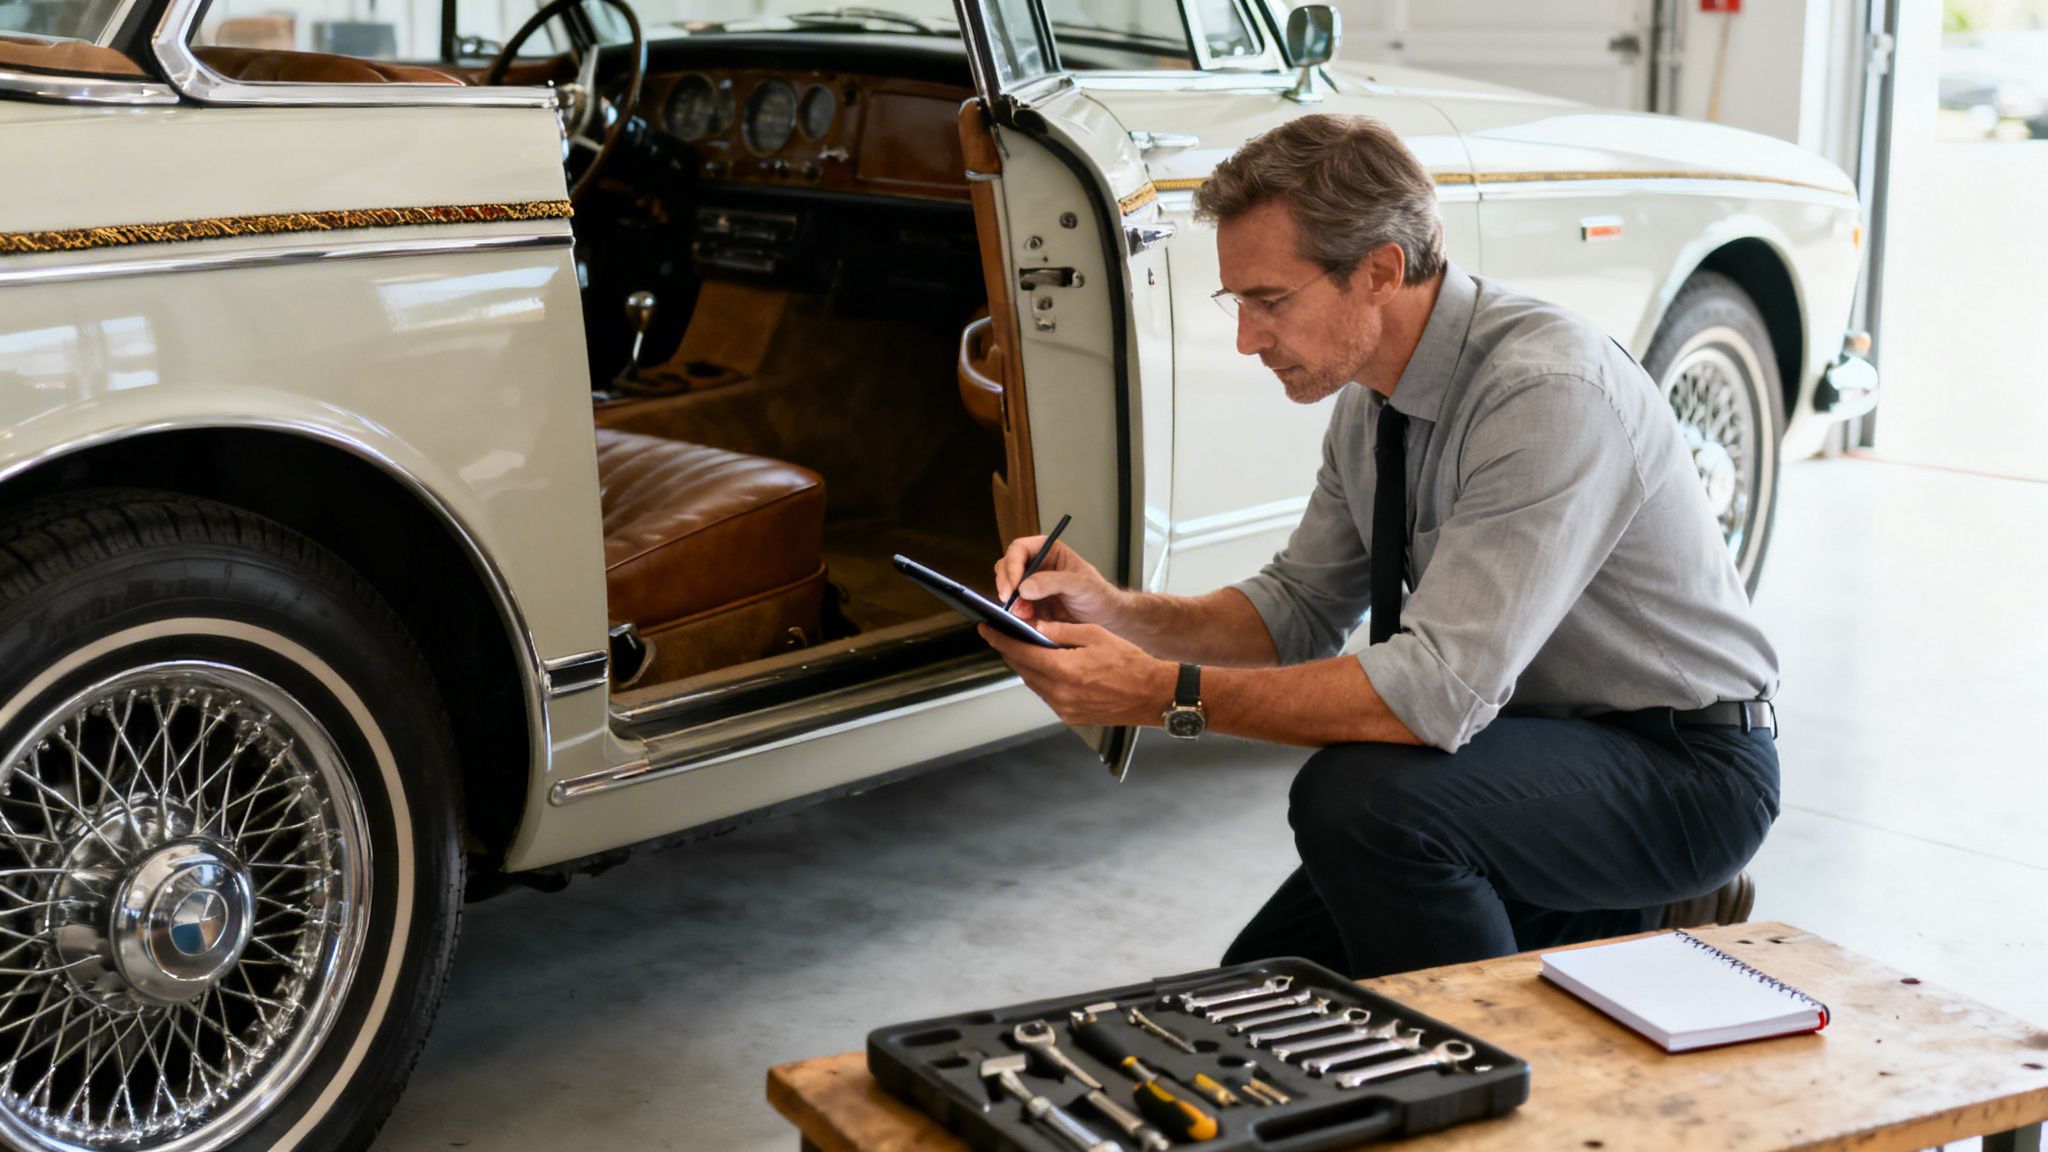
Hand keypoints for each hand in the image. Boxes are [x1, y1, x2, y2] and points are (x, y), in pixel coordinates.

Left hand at [978, 621, 1175, 727]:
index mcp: (1064, 670)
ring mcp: (1064, 708)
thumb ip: (1061, 631)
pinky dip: (1041, 679)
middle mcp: (1060, 693)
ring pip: (1033, 683)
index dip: (1000, 639)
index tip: (986, 629)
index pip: (1020, 652)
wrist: (1152, 695)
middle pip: (1022, 669)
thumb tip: (1035, 628)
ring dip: (1025, 666)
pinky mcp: (1070, 717)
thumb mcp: (1095, 635)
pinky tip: (1044, 666)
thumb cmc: (1130, 663)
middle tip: (1001, 635)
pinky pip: (1047, 695)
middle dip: (1010, 650)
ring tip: (1021, 648)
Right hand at [992, 536, 1124, 625]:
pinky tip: (1025, 622)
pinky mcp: (1030, 606)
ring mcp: (1031, 587)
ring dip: (1010, 603)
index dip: (1011, 565)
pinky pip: (1013, 608)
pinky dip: (1015, 615)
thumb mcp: (1080, 585)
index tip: (1012, 587)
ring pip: (1007, 590)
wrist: (1105, 620)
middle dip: (1006, 585)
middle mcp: (1036, 566)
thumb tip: (1024, 588)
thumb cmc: (1098, 596)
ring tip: (1024, 615)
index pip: (1019, 549)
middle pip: (1006, 568)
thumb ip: (1053, 582)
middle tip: (1009, 603)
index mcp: (1047, 551)